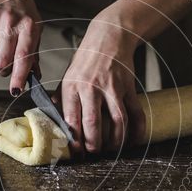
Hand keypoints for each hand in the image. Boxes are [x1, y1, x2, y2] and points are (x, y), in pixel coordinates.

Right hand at [0, 0, 41, 93]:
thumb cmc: (22, 11)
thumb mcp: (35, 28)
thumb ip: (34, 54)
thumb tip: (35, 76)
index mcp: (29, 26)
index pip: (23, 57)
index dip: (19, 76)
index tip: (16, 90)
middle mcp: (10, 23)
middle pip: (2, 62)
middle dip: (4, 71)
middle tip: (7, 66)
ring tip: (0, 47)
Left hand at [53, 10, 145, 153]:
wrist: (110, 36)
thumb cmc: (87, 58)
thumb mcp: (68, 76)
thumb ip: (62, 98)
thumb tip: (54, 120)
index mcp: (72, 86)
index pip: (70, 119)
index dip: (73, 140)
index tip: (75, 152)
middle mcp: (91, 88)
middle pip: (92, 123)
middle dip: (93, 144)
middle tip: (93, 154)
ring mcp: (112, 88)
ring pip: (117, 121)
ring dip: (115, 140)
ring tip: (112, 149)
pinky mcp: (129, 87)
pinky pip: (136, 113)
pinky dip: (137, 130)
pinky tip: (133, 141)